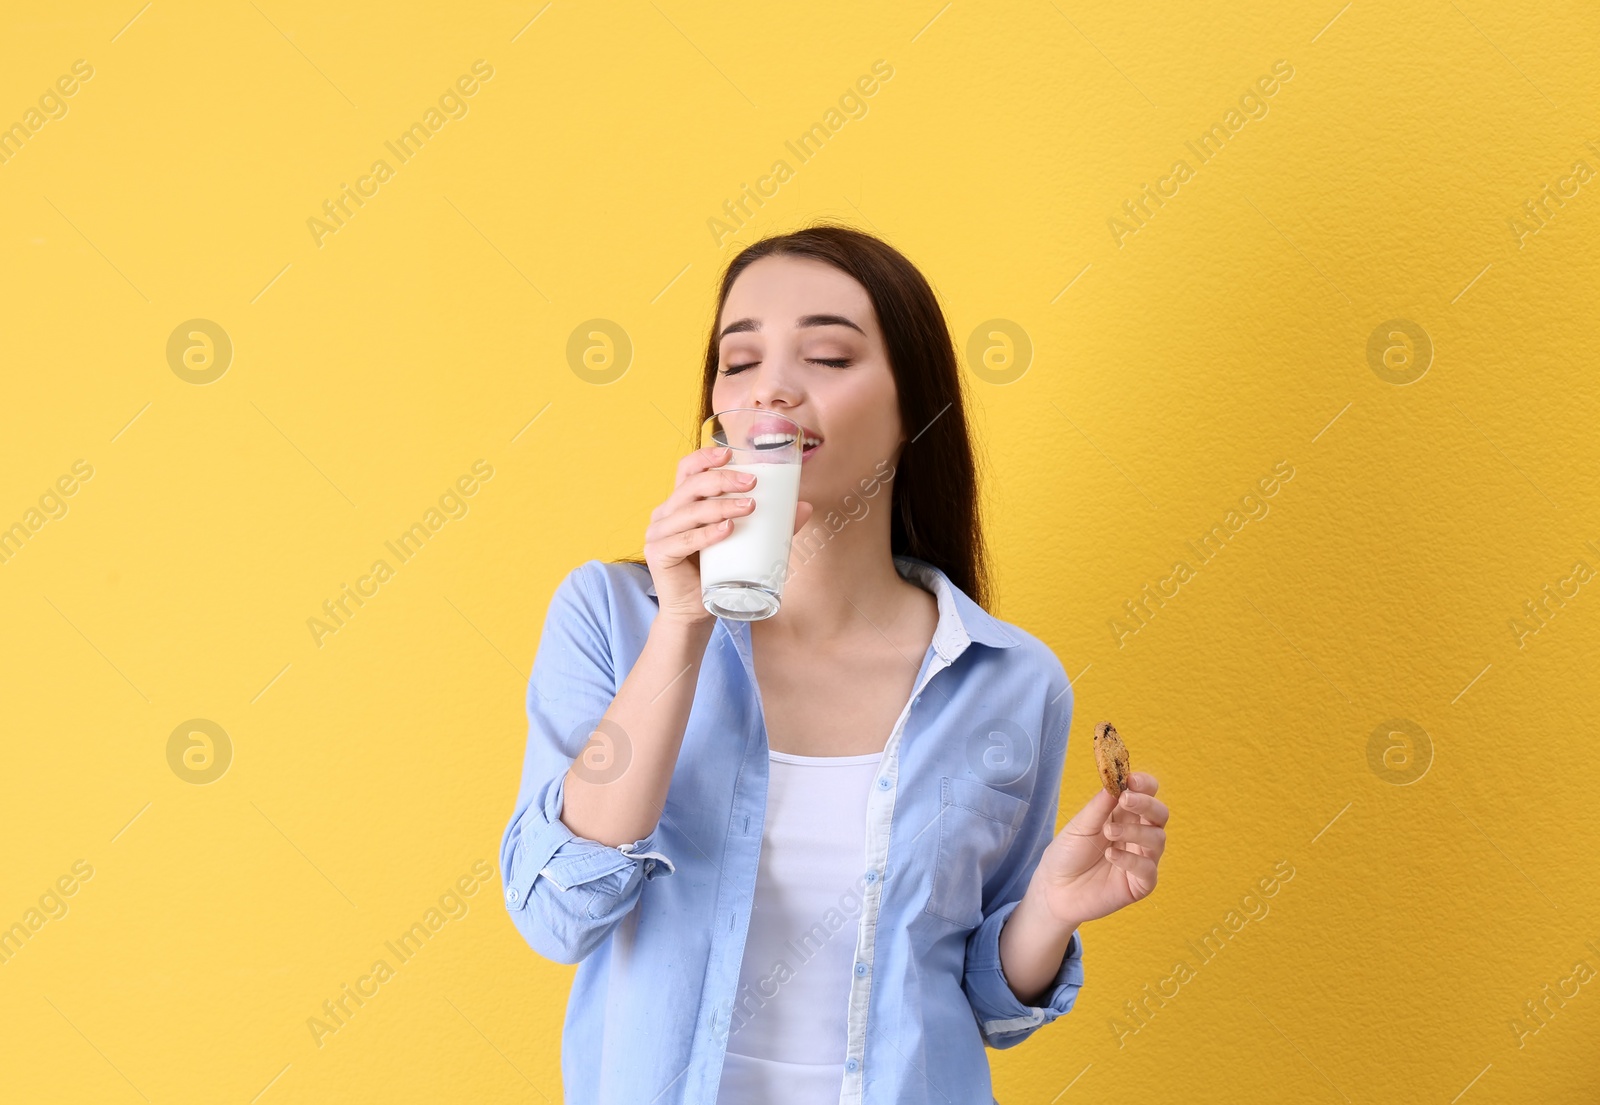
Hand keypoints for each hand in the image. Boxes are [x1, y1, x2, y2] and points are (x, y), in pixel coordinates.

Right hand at [644, 444, 813, 625]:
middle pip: (691, 486)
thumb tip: (805, 507)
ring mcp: (658, 533)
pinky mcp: (658, 555)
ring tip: (749, 507)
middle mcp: (665, 514)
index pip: (687, 470)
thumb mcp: (742, 542)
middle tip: (752, 484)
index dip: (705, 458)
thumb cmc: (717, 574)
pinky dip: (705, 534)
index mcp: (680, 504)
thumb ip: (770, 524)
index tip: (730, 453)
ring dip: (721, 506)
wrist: (695, 613)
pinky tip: (726, 530)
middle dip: (723, 480)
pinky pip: (683, 540)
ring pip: (690, 512)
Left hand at [1030, 772, 1167, 929]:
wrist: (1054, 889)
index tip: (1131, 780)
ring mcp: (1141, 859)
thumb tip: (1117, 782)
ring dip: (1135, 831)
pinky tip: (1111, 855)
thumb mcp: (1081, 825)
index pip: (1147, 794)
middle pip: (1160, 814)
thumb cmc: (1068, 853)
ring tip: (1108, 832)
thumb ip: (1100, 806)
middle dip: (1146, 804)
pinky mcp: (1140, 884)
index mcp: (1124, 815)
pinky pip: (1148, 870)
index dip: (1145, 784)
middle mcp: (1138, 834)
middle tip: (1124, 800)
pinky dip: (1131, 860)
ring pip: (1158, 839)